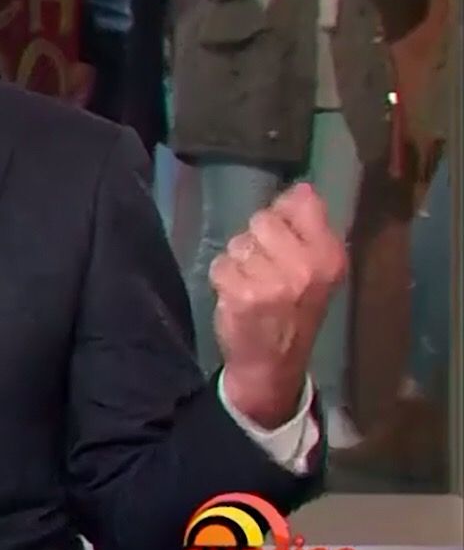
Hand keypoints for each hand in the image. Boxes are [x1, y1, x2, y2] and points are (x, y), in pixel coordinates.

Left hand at [211, 184, 348, 428]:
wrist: (274, 362)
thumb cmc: (294, 308)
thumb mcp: (315, 268)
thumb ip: (308, 227)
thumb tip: (300, 187)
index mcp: (330, 255)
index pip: (302, 203)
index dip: (283, 214)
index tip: (282, 236)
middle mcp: (306, 266)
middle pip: (261, 219)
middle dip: (256, 240)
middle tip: (265, 269)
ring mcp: (274, 281)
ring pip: (238, 242)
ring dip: (238, 261)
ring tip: (253, 284)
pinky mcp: (244, 294)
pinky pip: (220, 264)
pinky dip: (223, 277)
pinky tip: (238, 296)